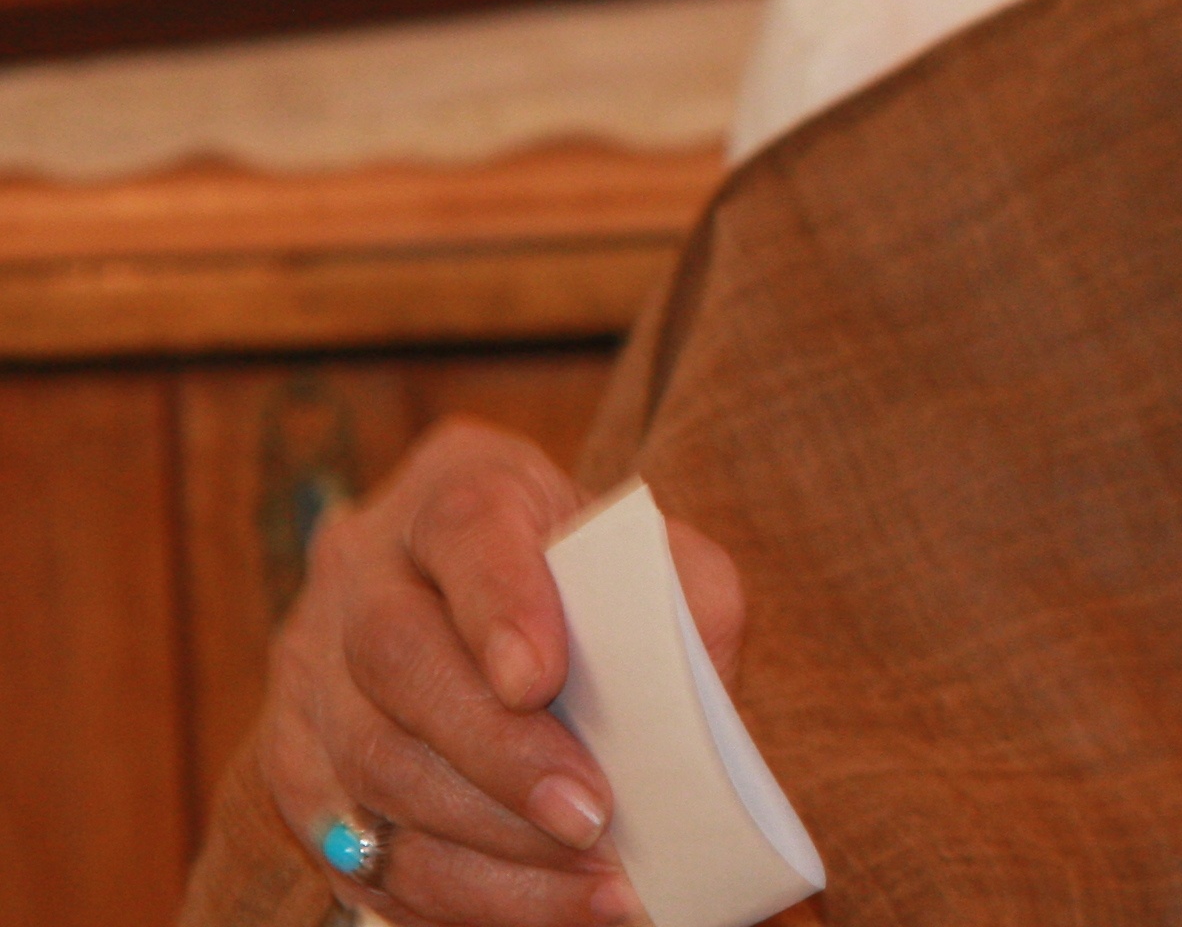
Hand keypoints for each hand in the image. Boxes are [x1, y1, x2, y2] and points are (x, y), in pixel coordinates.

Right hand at [256, 419, 746, 924]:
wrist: (504, 619)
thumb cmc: (596, 583)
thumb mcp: (652, 556)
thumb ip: (685, 597)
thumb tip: (693, 682)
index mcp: (458, 489)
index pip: (466, 527)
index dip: (499, 601)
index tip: (541, 678)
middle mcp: (362, 572)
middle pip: (397, 659)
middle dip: (499, 754)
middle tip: (594, 817)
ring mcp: (310, 672)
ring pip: (370, 769)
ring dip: (488, 847)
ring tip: (598, 891)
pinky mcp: (295, 769)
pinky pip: (354, 848)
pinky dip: (453, 897)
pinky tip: (537, 914)